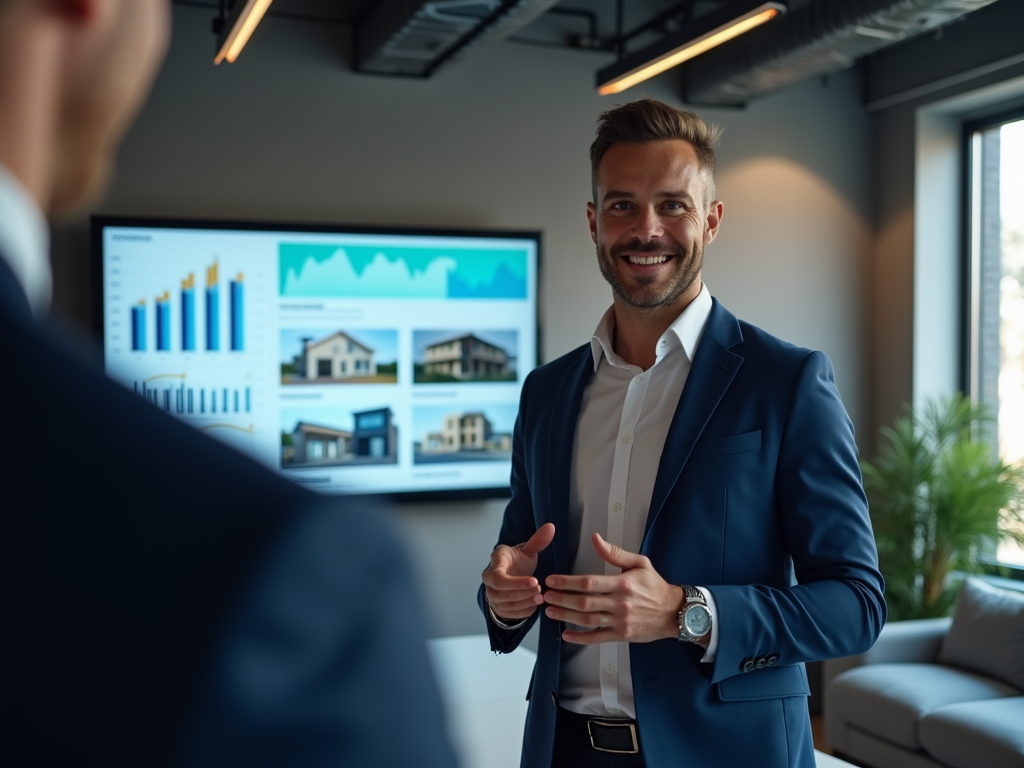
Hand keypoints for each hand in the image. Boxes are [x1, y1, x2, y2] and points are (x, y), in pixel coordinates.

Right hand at [481, 523, 554, 621]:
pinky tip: (535, 605)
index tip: (535, 581)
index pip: (499, 577)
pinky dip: (524, 611)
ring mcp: (493, 596)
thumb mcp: (526, 551)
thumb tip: (551, 527)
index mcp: (495, 563)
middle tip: (540, 591)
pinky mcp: (499, 608)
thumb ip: (537, 541)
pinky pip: (511, 613)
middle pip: (503, 592)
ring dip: (525, 602)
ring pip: (507, 604)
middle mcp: (489, 581)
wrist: (510, 575)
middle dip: (523, 593)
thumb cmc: (517, 562)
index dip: (517, 582)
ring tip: (540, 598)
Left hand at [543, 533, 683, 644]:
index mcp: (622, 583)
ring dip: (566, 616)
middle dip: (561, 599)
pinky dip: (580, 638)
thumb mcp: (639, 563)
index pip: (589, 582)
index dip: (567, 582)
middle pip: (584, 602)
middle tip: (545, 595)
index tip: (552, 579)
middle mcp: (620, 603)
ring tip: (550, 611)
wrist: (674, 612)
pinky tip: (566, 635)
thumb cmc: (655, 586)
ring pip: (587, 620)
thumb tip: (595, 538)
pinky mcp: (621, 635)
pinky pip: (597, 638)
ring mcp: (620, 621)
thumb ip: (615, 553)